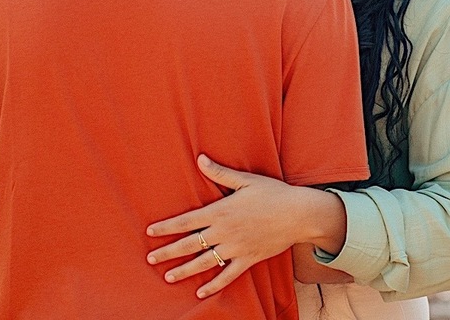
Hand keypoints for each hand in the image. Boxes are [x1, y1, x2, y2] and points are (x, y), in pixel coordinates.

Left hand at [145, 154, 344, 298]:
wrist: (298, 214)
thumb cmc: (272, 193)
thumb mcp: (245, 180)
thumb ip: (220, 173)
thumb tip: (200, 158)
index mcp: (221, 211)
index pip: (187, 221)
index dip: (167, 227)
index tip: (150, 232)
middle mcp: (225, 232)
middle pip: (190, 244)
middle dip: (168, 252)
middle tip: (150, 259)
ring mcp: (236, 248)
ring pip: (204, 262)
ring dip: (184, 270)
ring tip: (167, 276)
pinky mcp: (248, 259)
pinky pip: (227, 275)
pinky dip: (213, 285)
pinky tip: (200, 292)